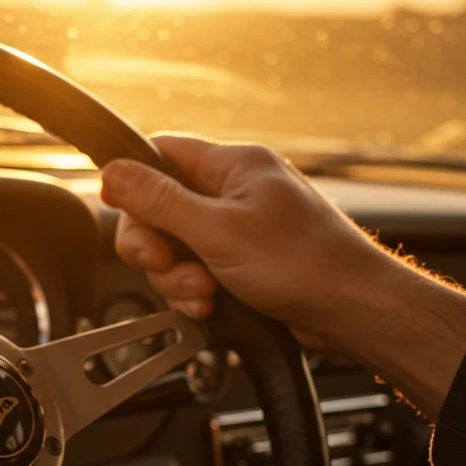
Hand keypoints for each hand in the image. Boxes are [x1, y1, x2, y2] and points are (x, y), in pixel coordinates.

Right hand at [101, 136, 399, 352]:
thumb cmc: (304, 263)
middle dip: (156, 246)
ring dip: (178, 278)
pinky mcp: (242, 266)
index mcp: (233, 166)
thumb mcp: (217, 230)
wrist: (351, 311)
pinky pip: (197, 274)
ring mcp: (239, 231)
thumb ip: (160, 201)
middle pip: (160, 210)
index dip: (133, 182)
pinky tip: (212, 306)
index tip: (119, 209)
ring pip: (176, 250)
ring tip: (204, 292)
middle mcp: (236, 193)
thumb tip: (114, 172)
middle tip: (164, 264)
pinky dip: (196, 294)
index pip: (162, 155)